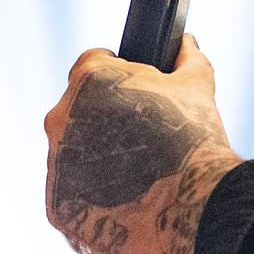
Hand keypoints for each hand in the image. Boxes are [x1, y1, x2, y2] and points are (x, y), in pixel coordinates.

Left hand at [43, 35, 242, 253]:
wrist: (196, 208)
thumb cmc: (196, 141)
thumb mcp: (198, 86)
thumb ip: (186, 57)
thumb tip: (187, 44)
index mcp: (89, 79)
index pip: (93, 65)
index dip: (118, 77)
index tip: (135, 96)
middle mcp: (60, 118)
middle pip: (77, 115)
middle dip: (104, 125)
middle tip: (142, 143)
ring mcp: (54, 166)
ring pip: (71, 160)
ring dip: (97, 166)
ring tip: (138, 181)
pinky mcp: (57, 210)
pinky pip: (72, 202)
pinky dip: (94, 205)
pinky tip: (126, 207)